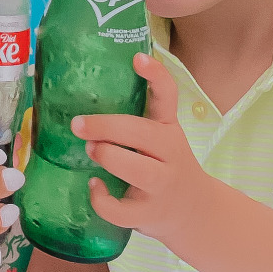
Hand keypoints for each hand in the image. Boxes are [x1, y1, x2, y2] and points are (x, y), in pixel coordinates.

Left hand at [75, 52, 214, 249]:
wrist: (194, 212)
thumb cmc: (164, 166)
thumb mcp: (159, 138)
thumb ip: (133, 119)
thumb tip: (80, 93)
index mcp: (168, 129)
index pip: (168, 96)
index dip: (155, 76)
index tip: (137, 57)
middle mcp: (170, 154)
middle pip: (143, 134)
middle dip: (107, 127)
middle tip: (78, 124)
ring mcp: (162, 185)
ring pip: (138, 171)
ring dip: (108, 157)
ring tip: (91, 151)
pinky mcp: (149, 214)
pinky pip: (123, 210)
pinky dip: (102, 200)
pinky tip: (95, 187)